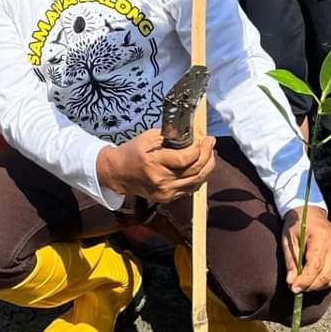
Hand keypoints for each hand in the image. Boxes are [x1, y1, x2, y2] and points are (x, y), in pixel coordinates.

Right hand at [96, 129, 215, 202]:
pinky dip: (199, 177)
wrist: (119, 173)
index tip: (204, 138)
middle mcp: (161, 180)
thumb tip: (191, 133)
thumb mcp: (148, 137)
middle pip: (194, 171)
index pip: (184, 159)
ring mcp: (165, 192)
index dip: (199, 149)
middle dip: (207, 155)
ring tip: (211, 154)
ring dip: (207, 167)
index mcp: (154, 162)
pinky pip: (190, 188)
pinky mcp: (168, 198)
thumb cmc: (133, 151)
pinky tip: (201, 167)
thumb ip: (170, 135)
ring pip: (196, 182)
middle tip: (211, 142)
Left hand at [282, 207, 330, 293]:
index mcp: (320, 237)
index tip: (294, 288)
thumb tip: (291, 282)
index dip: (305, 280)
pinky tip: (315, 279)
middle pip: (326, 275)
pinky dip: (327, 281)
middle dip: (311, 285)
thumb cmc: (297, 224)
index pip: (315, 265)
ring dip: (318, 285)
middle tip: (297, 289)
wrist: (311, 212)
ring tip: (305, 284)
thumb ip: (290, 261)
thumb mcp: (288, 239)